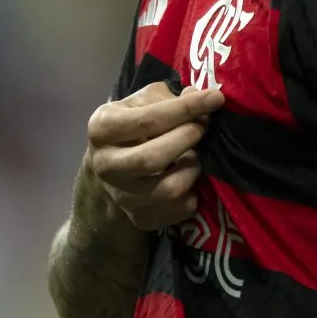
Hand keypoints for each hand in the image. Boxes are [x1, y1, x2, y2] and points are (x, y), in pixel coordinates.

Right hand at [85, 82, 224, 230]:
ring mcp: (121, 196)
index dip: (186, 109)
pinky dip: (194, 192)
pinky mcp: (140, 219)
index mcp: (102, 129)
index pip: (148, 120)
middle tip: (203, 127)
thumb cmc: (134, 124)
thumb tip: (203, 98)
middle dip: (187, 138)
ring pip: (170, 189)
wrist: (113, 164)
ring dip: (192, 167)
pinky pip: (179, 210)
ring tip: (194, 154)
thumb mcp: (143, 101)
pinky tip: (189, 175)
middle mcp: (105, 166)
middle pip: (154, 158)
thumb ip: (170, 98)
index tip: (214, 99)